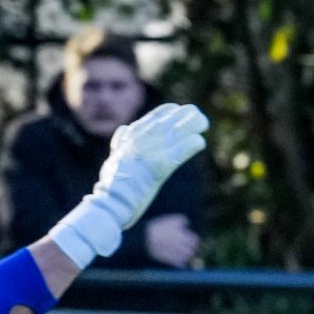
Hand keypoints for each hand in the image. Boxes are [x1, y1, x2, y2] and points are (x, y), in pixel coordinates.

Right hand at [46, 102, 207, 266]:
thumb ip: (122, 143)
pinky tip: (200, 142)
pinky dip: (190, 145)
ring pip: (175, 131)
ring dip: (192, 126)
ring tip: (204, 124)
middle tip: (200, 118)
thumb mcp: (115, 157)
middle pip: (168, 120)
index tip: (181, 110)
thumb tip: (124, 130)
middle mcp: (140, 140)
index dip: (170, 112)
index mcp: (130, 137)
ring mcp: (148, 152)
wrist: (109, 204)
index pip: (154, 116)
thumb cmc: (112, 186)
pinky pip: (178, 152)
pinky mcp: (157, 167)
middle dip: (186, 116)